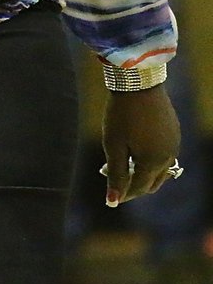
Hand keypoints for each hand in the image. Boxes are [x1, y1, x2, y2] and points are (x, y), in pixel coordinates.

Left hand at [101, 85, 180, 206]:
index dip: (124, 194)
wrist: (139, 82)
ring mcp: (174, 144)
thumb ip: (116, 174)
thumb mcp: (113, 145)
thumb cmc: (121, 114)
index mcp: (153, 163)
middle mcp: (169, 157)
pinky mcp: (174, 131)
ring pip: (159, 169)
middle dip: (134, 185)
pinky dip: (150, 159)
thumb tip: (113, 201)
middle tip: (115, 182)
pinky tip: (135, 150)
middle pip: (152, 182)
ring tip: (122, 166)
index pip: (139, 188)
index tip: (110, 197)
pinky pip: (163, 154)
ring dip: (143, 172)